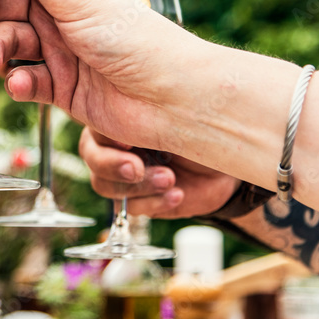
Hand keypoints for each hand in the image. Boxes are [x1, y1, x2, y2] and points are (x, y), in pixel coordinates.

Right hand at [78, 128, 238, 218]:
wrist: (226, 168)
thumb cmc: (201, 131)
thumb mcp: (179, 118)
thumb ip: (152, 115)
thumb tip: (134, 111)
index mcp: (118, 119)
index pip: (96, 124)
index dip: (107, 134)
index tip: (128, 140)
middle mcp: (113, 146)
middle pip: (92, 157)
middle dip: (113, 165)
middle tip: (137, 168)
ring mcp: (121, 175)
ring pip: (104, 184)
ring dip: (138, 186)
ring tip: (170, 180)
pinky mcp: (135, 200)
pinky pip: (130, 208)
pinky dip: (155, 203)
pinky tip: (177, 194)